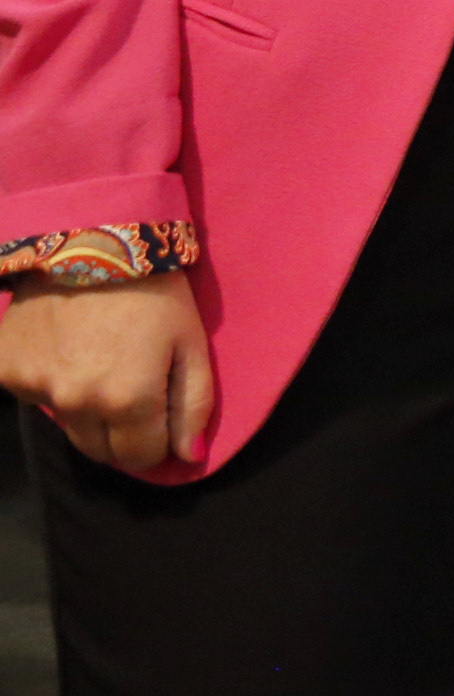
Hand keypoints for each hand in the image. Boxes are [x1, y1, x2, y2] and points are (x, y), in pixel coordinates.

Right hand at [0, 272, 213, 473]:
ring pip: (65, 423)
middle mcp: (75, 403)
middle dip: (120, 432)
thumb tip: (188, 457)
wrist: (91, 237)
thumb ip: (194, 405)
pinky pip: (31, 392)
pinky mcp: (4, 368)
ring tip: (99, 358)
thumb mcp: (192, 342)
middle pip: (99, 450)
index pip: (140, 457)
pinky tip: (65, 344)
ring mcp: (34, 387)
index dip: (157, 441)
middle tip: (132, 386)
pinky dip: (48, 378)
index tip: (162, 415)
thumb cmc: (154, 290)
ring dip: (83, 406)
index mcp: (127, 401)